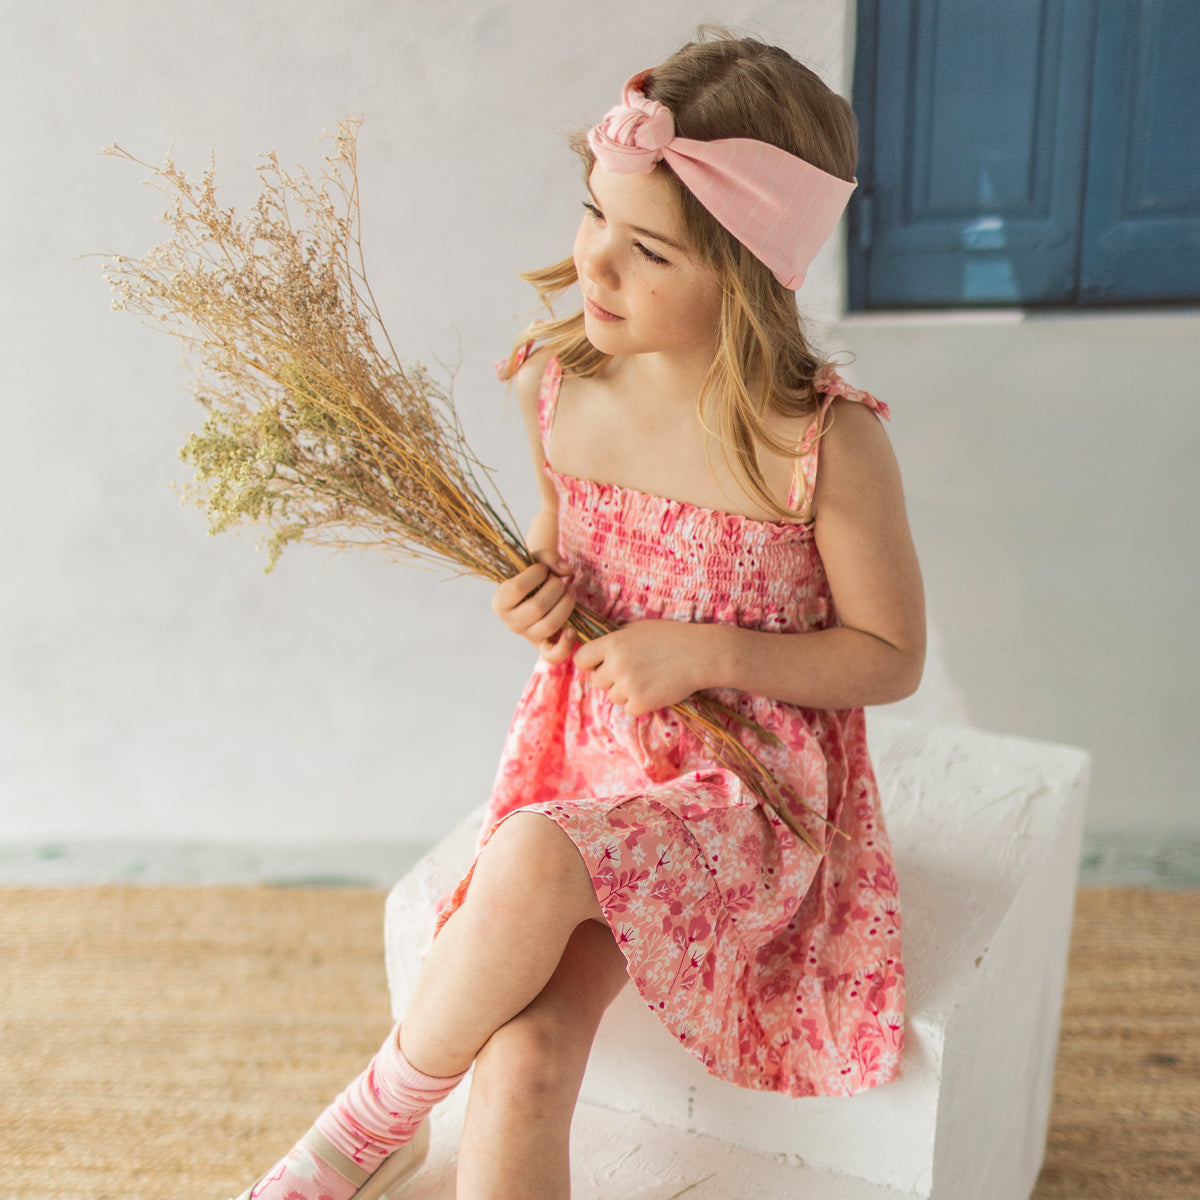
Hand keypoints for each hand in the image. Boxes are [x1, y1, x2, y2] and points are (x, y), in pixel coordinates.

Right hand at [492, 551, 577, 662]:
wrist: (537, 591)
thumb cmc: (533, 574)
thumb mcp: (535, 560)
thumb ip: (549, 558)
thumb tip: (566, 571)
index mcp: (500, 602)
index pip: (516, 588)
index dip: (535, 574)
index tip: (542, 569)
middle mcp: (511, 622)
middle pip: (537, 607)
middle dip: (555, 588)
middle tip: (559, 580)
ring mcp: (527, 635)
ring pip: (549, 625)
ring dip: (566, 604)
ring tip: (570, 590)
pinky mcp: (543, 646)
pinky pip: (552, 655)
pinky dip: (565, 644)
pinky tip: (572, 629)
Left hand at [572, 620, 713, 716]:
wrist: (700, 654)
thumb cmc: (672, 637)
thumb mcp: (638, 628)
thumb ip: (616, 639)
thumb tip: (599, 651)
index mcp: (612, 643)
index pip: (580, 659)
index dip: (590, 664)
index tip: (601, 665)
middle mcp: (615, 665)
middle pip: (598, 682)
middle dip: (612, 680)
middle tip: (635, 672)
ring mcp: (628, 685)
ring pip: (614, 697)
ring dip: (628, 692)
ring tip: (649, 679)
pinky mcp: (641, 703)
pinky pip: (629, 710)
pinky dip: (641, 704)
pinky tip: (656, 690)